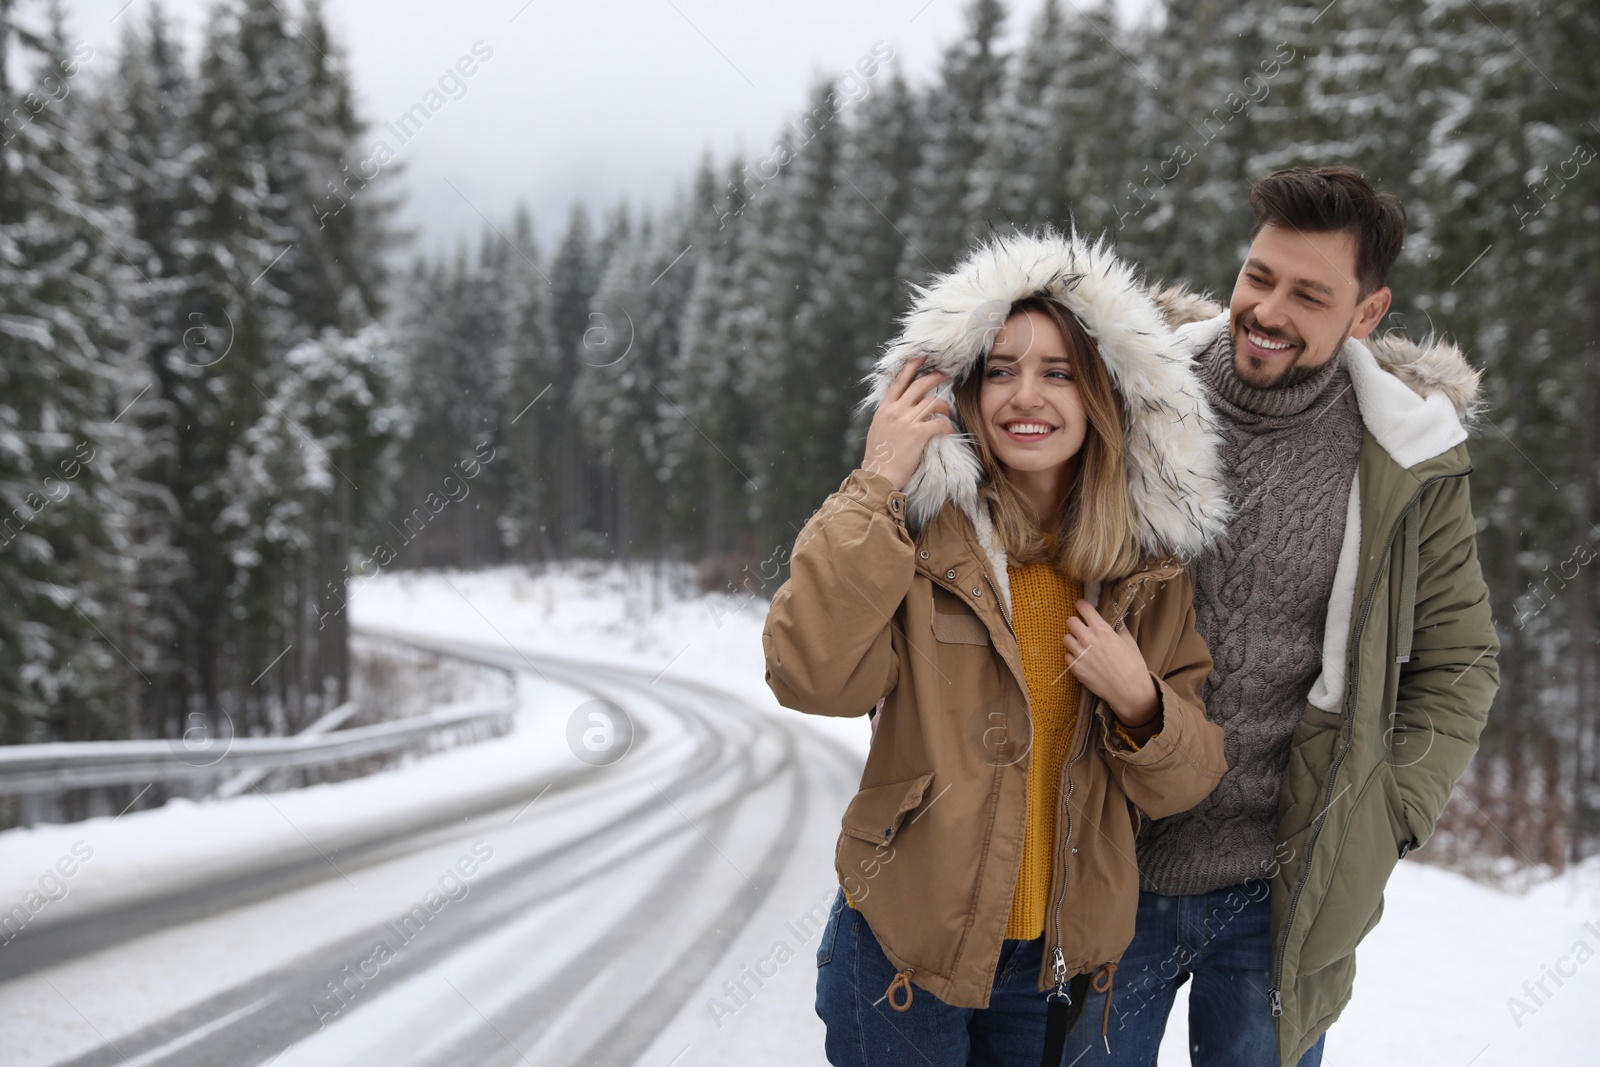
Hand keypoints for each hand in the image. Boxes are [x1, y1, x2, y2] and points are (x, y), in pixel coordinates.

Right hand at [862, 356, 955, 489]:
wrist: (878, 475)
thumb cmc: (878, 456)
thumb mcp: (878, 428)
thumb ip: (889, 415)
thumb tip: (898, 407)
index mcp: (885, 408)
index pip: (899, 381)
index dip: (912, 366)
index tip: (923, 357)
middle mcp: (895, 411)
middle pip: (919, 385)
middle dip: (935, 377)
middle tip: (945, 375)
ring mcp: (906, 421)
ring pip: (932, 402)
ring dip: (943, 405)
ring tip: (946, 412)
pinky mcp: (918, 434)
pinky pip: (938, 422)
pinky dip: (946, 425)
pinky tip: (948, 430)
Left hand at [1063, 600, 1158, 727]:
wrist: (1129, 691)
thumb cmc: (1133, 666)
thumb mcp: (1129, 642)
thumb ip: (1119, 628)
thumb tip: (1116, 619)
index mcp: (1102, 629)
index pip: (1083, 608)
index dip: (1081, 605)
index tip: (1081, 606)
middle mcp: (1088, 639)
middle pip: (1070, 621)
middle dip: (1076, 622)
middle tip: (1082, 628)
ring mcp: (1080, 654)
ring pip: (1066, 638)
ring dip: (1073, 639)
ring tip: (1082, 645)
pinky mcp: (1075, 668)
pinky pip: (1067, 656)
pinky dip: (1073, 656)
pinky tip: (1083, 659)